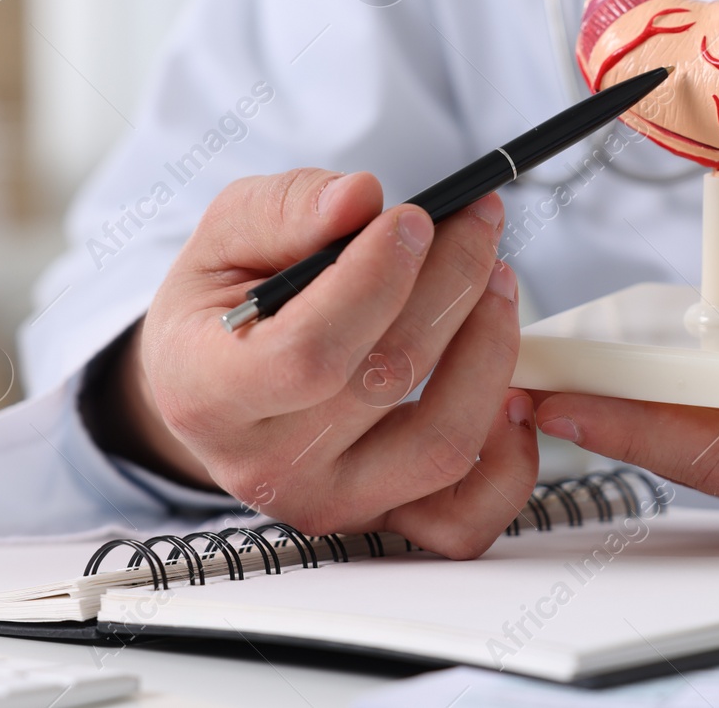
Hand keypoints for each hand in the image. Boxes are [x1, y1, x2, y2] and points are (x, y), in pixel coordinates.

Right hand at [84, 168, 537, 557]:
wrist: (215, 387)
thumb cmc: (223, 307)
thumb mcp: (225, 237)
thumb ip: (285, 209)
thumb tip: (359, 198)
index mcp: (207, 393)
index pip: (309, 353)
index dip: (376, 280)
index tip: (415, 218)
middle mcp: (266, 466)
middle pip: (389, 380)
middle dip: (450, 284)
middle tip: (477, 223)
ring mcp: (329, 503)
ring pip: (442, 445)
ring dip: (490, 351)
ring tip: (497, 280)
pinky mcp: (382, 521)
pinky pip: (467, 518)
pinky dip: (510, 458)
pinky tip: (510, 387)